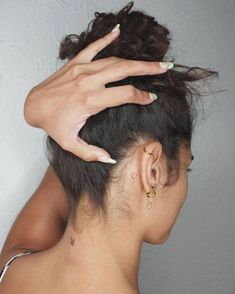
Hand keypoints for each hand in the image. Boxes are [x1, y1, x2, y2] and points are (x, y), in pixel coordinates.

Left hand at [24, 24, 172, 162]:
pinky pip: (93, 47)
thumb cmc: (53, 124)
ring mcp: (82, 69)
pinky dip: (106, 38)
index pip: (125, 94)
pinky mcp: (76, 62)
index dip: (142, 96)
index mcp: (91, 101)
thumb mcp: (70, 143)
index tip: (152, 98)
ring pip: (114, 60)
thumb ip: (90, 153)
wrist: (34, 105)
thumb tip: (110, 159)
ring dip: (134, 60)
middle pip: (125, 71)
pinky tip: (117, 32)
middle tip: (165, 67)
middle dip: (147, 69)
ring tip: (151, 61)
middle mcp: (89, 81)